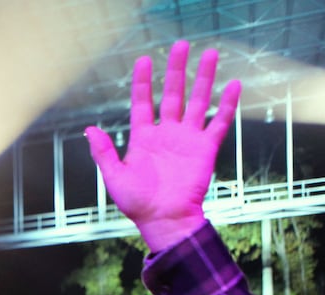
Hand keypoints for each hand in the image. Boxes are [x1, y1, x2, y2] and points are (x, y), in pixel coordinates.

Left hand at [85, 41, 239, 251]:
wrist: (164, 220)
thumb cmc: (137, 203)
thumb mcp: (114, 177)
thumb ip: (103, 152)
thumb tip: (89, 129)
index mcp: (143, 138)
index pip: (142, 103)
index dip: (142, 82)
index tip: (143, 59)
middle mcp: (167, 134)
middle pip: (172, 94)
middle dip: (176, 70)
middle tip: (181, 44)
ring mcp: (187, 139)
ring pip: (197, 101)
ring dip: (203, 78)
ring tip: (210, 54)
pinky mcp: (206, 149)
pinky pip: (218, 122)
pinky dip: (226, 105)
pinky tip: (234, 85)